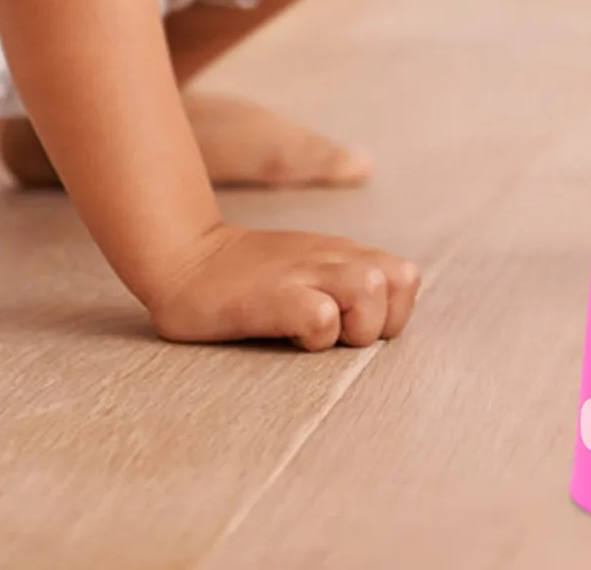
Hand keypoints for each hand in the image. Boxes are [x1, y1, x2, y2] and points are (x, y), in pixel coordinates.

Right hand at [146, 224, 421, 347]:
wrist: (184, 257)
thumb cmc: (249, 277)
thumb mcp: (307, 267)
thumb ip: (343, 281)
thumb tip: (376, 313)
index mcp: (343, 255)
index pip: (406, 279)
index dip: (391, 312)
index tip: (352, 327)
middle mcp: (332, 258)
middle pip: (401, 281)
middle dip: (381, 321)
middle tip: (339, 334)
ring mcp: (304, 273)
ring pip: (371, 290)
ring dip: (353, 325)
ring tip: (314, 334)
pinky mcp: (273, 297)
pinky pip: (321, 317)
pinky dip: (315, 334)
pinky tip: (288, 335)